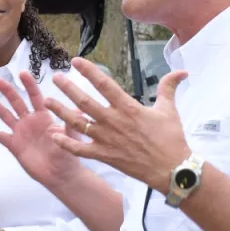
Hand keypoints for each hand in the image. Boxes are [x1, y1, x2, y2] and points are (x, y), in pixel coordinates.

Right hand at [0, 71, 85, 191]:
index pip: (35, 97)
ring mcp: (21, 133)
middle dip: (8, 91)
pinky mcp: (15, 146)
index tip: (22, 73)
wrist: (60, 174)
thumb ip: (69, 124)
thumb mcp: (70, 138)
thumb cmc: (67, 154)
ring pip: (6, 116)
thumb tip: (78, 109)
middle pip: (17, 102)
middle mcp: (30, 121)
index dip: (29, 85)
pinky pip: (4, 139)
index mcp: (43, 116)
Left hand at [44, 57, 191, 192]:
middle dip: (68, 88)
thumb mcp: (169, 109)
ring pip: (77, 123)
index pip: (104, 84)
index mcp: (128, 108)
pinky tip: (53, 135)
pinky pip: (80, 149)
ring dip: (60, 111)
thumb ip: (169, 87)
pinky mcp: (104, 155)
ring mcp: (106, 139)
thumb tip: (182, 71)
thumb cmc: (171, 139)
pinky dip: (65, 143)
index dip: (89, 71)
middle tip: (56, 77)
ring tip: (46, 101)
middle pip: (85, 101)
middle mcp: (114, 121)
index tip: (76, 61)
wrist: (171, 169)